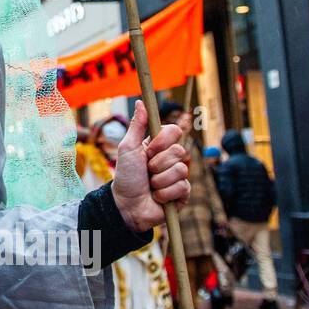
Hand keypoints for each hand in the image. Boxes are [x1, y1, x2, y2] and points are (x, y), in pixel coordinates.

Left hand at [111, 100, 190, 231]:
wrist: (125, 205)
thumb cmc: (125, 176)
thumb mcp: (128, 148)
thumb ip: (137, 126)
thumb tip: (141, 102)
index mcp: (159, 146)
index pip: (175, 131)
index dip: (163, 141)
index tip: (149, 150)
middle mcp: (171, 159)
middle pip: (179, 151)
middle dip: (157, 164)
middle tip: (146, 171)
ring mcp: (178, 176)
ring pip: (181, 170)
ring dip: (159, 180)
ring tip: (150, 185)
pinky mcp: (183, 193)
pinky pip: (182, 187)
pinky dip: (165, 193)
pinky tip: (157, 196)